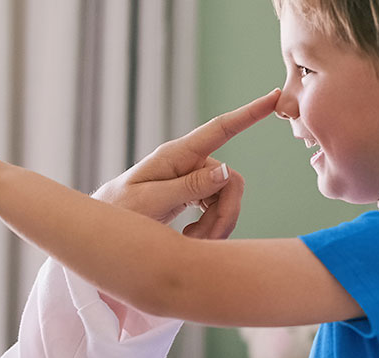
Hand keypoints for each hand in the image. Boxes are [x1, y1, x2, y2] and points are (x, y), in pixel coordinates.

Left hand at [94, 89, 281, 238]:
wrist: (103, 228)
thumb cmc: (119, 211)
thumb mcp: (151, 201)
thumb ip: (189, 187)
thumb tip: (227, 171)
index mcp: (175, 155)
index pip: (219, 129)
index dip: (249, 114)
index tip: (275, 97)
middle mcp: (187, 162)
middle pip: (231, 181)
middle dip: (224, 214)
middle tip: (203, 240)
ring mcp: (191, 178)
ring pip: (227, 198)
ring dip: (216, 225)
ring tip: (190, 240)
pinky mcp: (192, 193)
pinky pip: (218, 207)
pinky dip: (211, 227)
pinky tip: (191, 237)